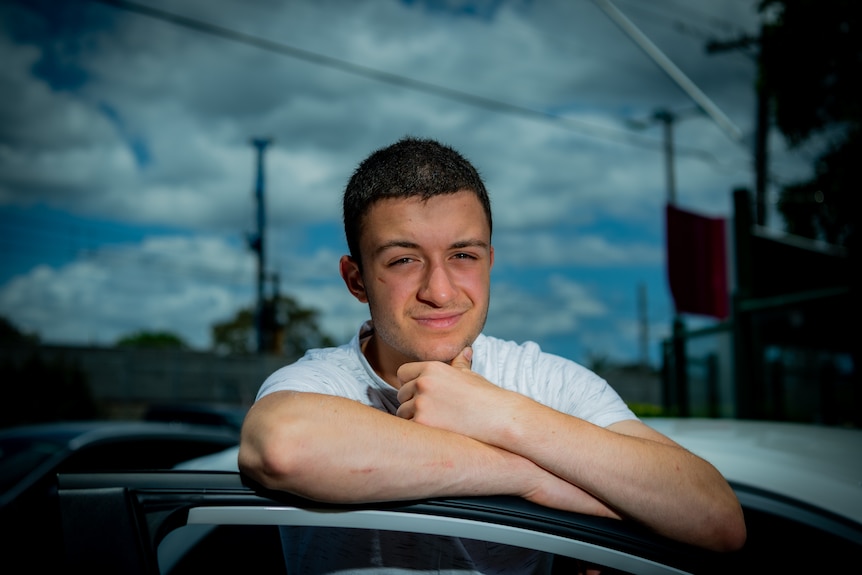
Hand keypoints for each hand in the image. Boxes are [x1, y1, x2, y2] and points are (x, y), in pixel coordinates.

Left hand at [395, 347, 520, 443]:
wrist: (499, 417)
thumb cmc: (486, 397)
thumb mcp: (471, 376)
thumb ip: (460, 363)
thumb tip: (465, 350)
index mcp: (431, 368)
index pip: (403, 374)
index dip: (411, 384)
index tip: (423, 395)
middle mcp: (423, 382)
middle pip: (401, 395)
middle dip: (412, 404)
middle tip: (432, 413)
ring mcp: (421, 403)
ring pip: (402, 413)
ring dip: (413, 419)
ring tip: (435, 424)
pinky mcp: (422, 423)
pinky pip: (409, 429)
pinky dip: (418, 433)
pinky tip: (434, 433)